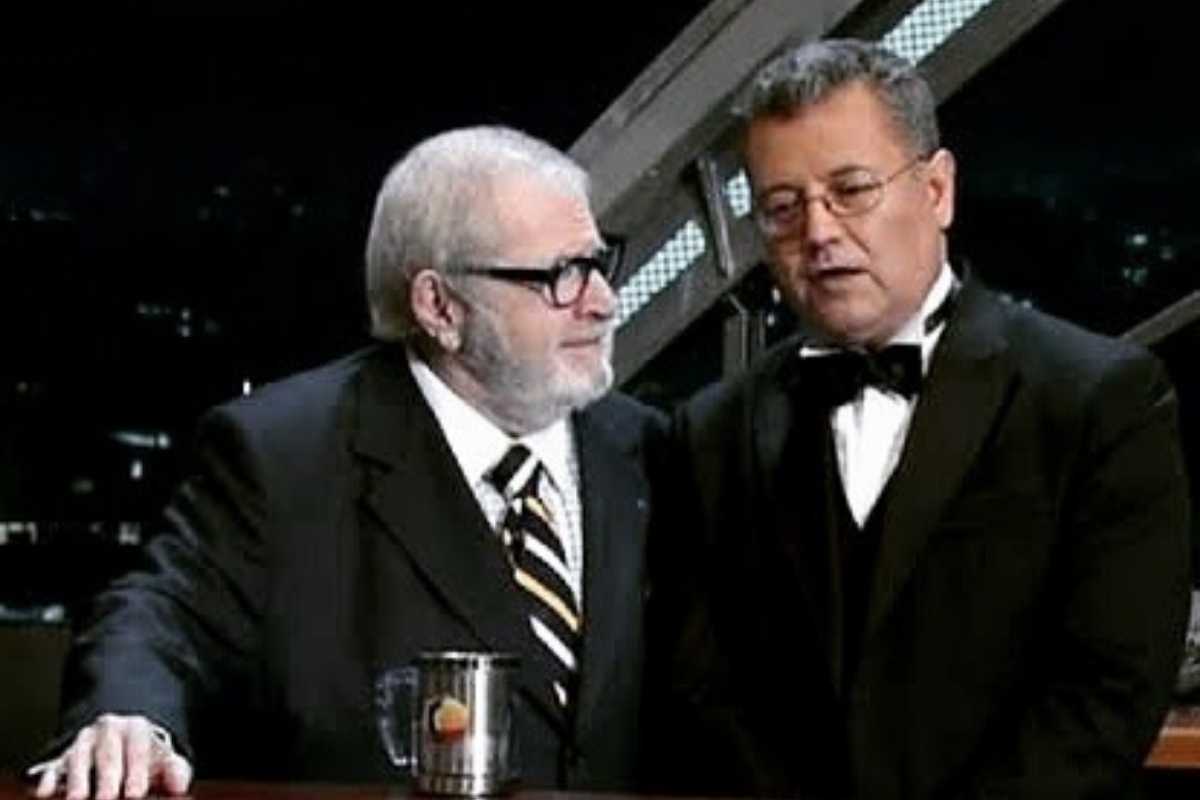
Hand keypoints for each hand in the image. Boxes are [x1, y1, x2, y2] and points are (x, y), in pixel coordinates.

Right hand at [29, 714, 192, 798]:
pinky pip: (53, 765)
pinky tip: (44, 793)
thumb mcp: (166, 761)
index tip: (137, 794)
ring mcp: (83, 741)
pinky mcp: (62, 756)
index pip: (137, 749)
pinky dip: (47, 778)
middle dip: (107, 778)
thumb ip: (175, 771)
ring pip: (78, 757)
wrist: (125, 742)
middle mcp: (108, 730)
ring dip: (77, 780)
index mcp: (136, 728)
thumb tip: (180, 787)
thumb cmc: (149, 759)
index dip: (136, 772)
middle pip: (107, 753)